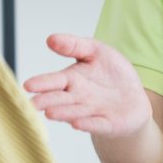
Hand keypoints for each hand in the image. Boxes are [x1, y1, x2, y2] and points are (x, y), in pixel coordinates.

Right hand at [22, 34, 152, 136]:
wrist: (134, 97)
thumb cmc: (112, 73)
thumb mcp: (96, 51)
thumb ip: (74, 45)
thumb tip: (50, 39)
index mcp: (72, 79)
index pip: (54, 81)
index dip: (42, 83)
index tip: (28, 85)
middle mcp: (78, 98)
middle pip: (59, 99)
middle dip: (46, 101)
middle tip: (31, 104)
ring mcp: (92, 112)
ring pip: (75, 112)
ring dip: (63, 113)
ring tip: (50, 113)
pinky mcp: (107, 123)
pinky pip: (97, 124)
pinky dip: (88, 124)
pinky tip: (77, 124)